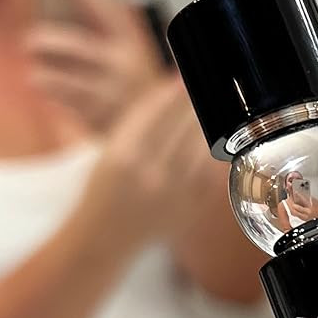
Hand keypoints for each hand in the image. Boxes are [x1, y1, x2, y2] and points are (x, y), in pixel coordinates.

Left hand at [27, 0, 161, 131]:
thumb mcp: (128, 50)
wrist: (155, 128)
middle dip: (40, 39)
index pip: (103, 5)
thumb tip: (56, 8)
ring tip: (43, 69)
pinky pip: (52, 94)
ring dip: (40, 70)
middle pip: (63, 43)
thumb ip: (100, 30)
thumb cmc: (135, 82)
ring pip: (49, 73)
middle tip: (34, 41)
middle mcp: (120, 66)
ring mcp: (105, 93)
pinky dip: (48, 88)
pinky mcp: (92, 115)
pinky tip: (56, 87)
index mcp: (133, 42)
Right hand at [83, 73, 219, 246]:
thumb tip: (172, 90)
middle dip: (194, 104)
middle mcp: (151, 175)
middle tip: (204, 87)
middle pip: (184, 127)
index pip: (157, 113)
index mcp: (123, 156)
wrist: (104, 240)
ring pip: (203, 147)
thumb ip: (139, 122)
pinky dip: (214, 153)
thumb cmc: (103, 190)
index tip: (183, 77)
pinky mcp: (191, 209)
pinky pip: (211, 173)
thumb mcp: (109, 151)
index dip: (173, 92)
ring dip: (208, 126)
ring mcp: (175, 195)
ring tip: (209, 110)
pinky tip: (214, 140)